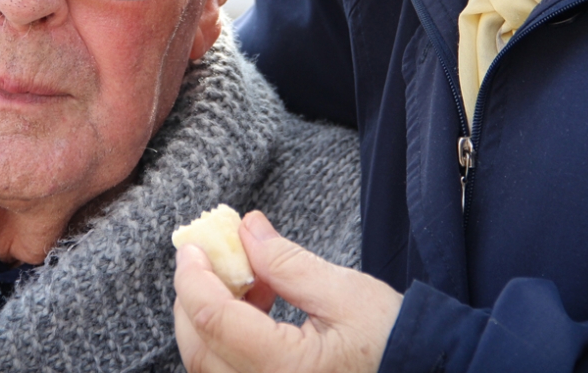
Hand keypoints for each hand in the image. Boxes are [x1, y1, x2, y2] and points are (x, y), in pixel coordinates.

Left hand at [174, 211, 401, 372]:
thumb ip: (287, 263)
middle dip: (194, 296)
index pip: (214, 320)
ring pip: (208, 365)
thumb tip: (245, 229)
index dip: (194, 278)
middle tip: (209, 255)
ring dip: (210, 317)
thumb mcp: (346, 293)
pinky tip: (255, 308)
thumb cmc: (395, 341)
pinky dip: (226, 338)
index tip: (192, 244)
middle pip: (199, 348)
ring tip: (246, 279)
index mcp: (286, 372)